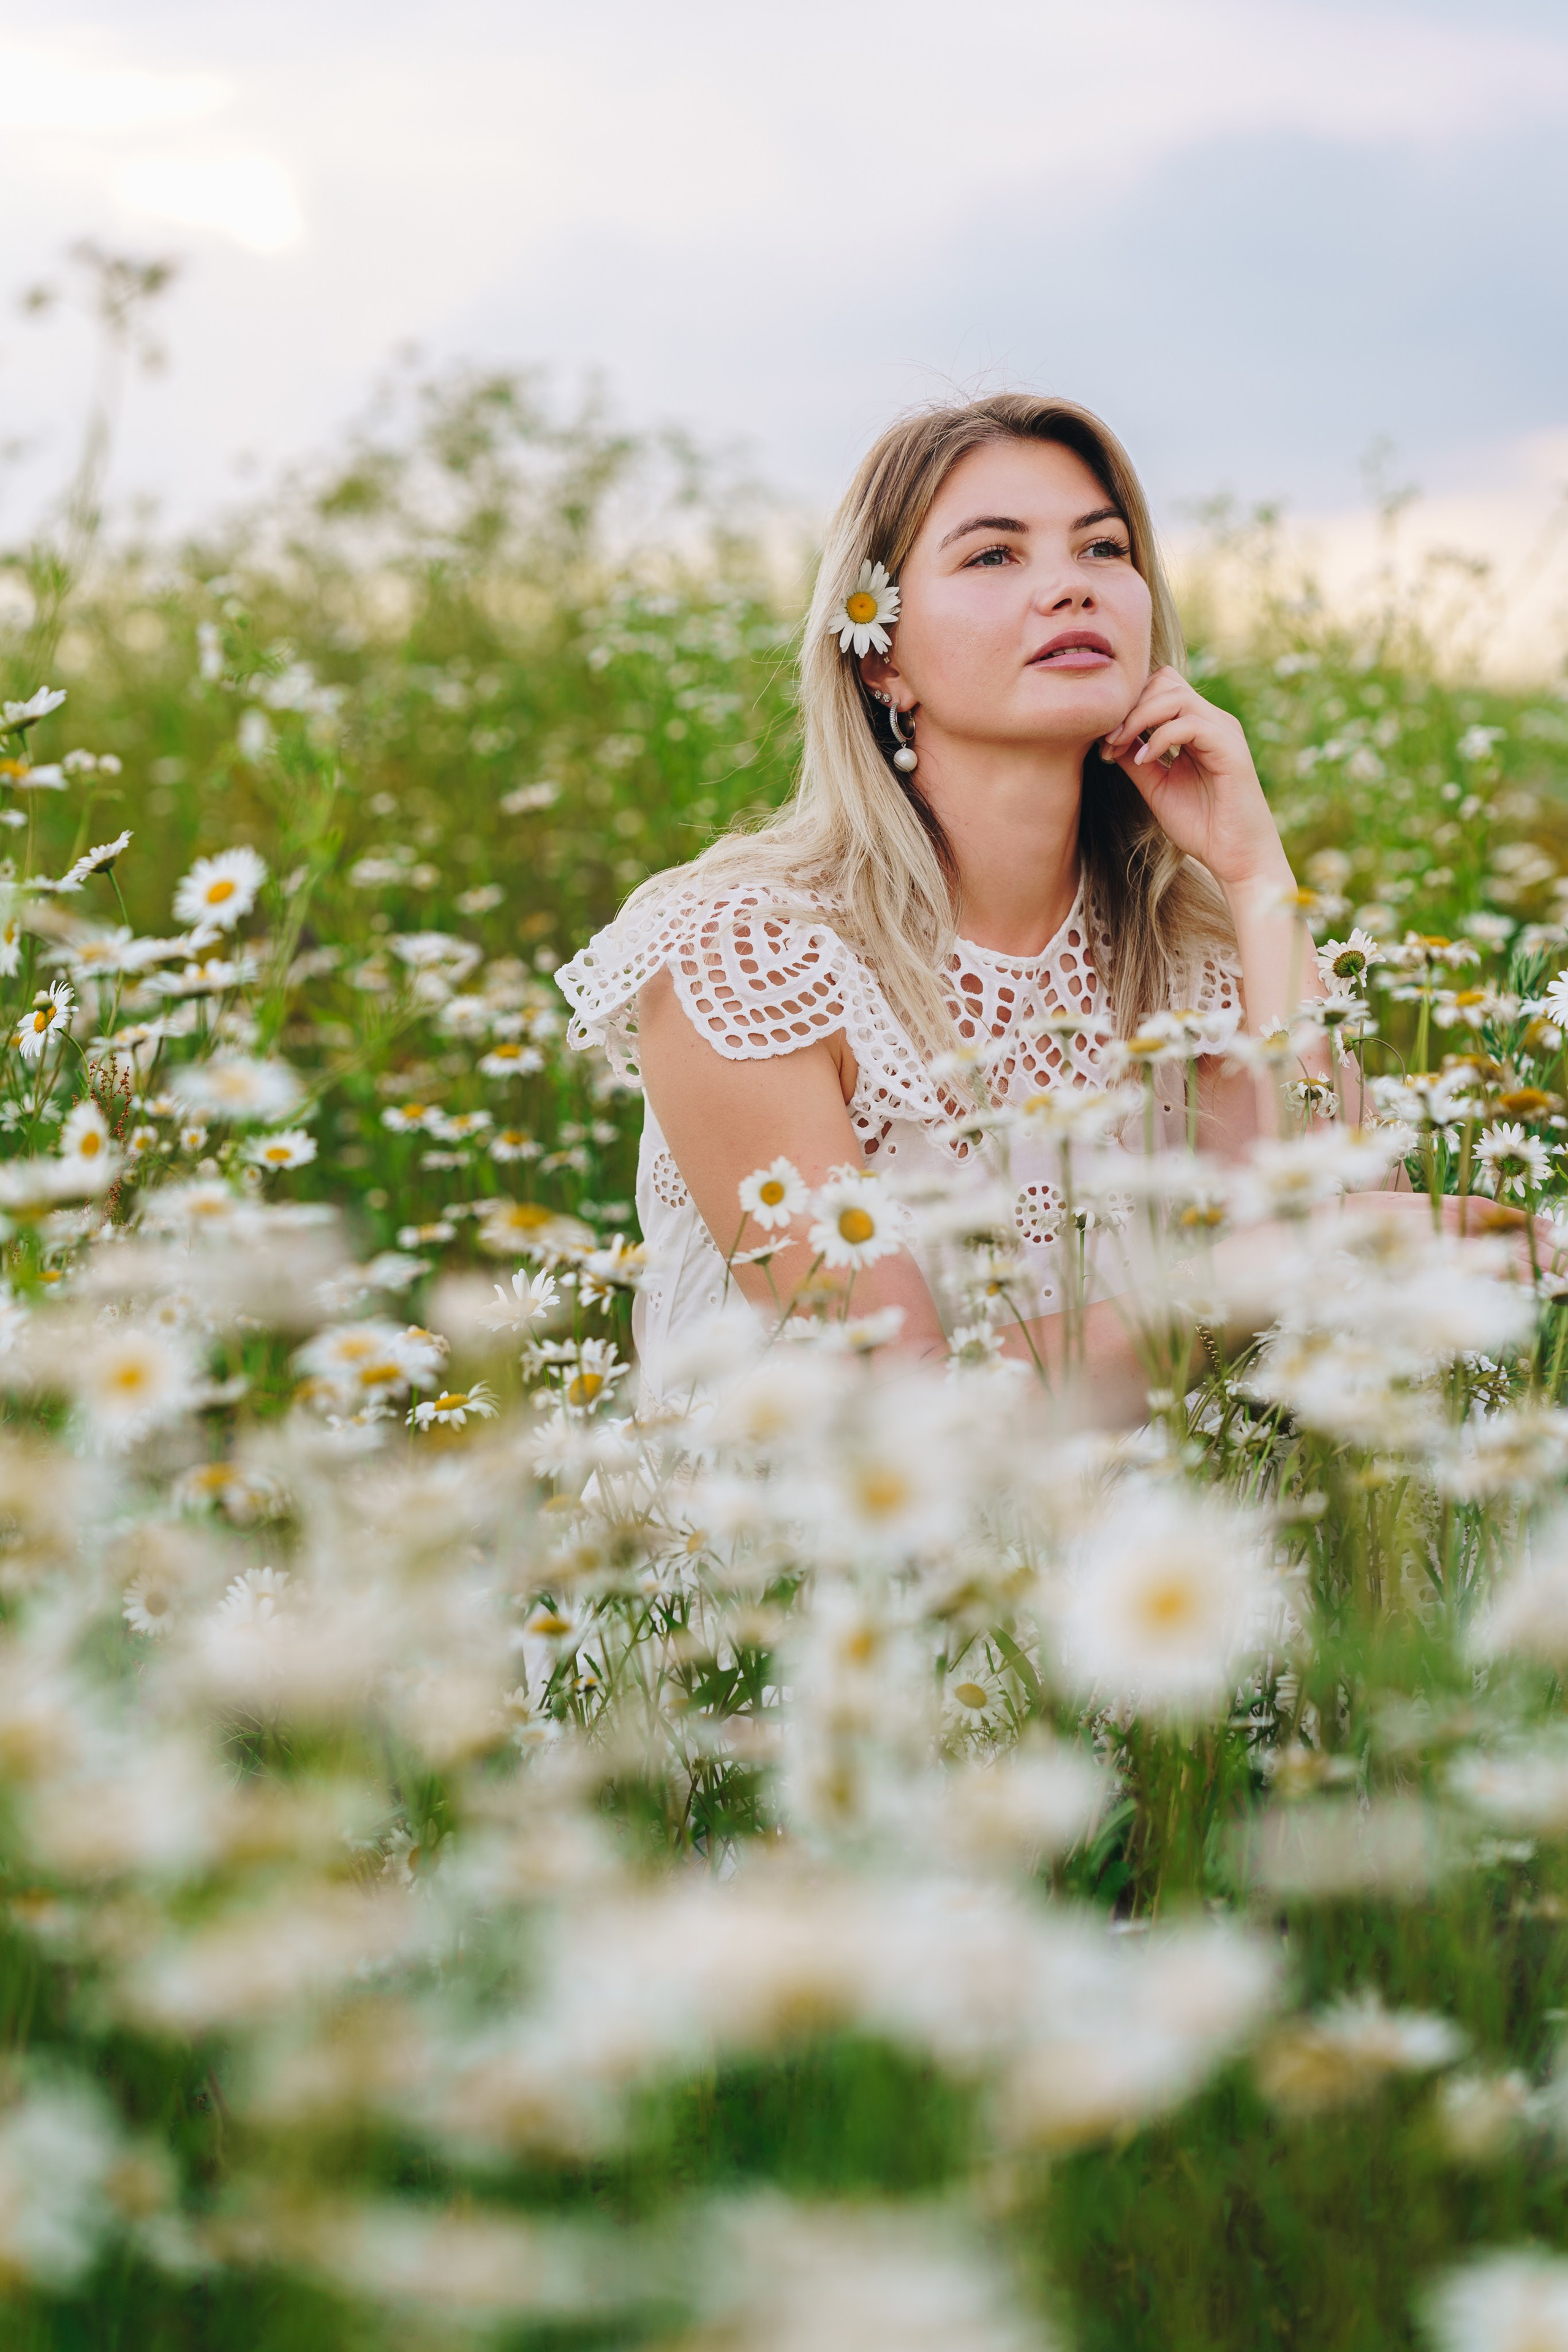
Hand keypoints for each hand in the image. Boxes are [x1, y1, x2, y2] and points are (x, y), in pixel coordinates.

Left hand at [1101, 667, 1290, 904]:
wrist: (1236, 857)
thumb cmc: (1201, 826)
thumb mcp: (1156, 786)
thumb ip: (1135, 758)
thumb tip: (1107, 737)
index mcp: (1196, 727)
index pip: (1160, 688)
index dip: (1128, 706)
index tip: (1104, 741)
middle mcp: (1212, 721)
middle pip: (1165, 681)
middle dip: (1129, 707)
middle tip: (1108, 742)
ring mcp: (1223, 731)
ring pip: (1175, 695)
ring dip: (1138, 718)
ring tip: (1119, 748)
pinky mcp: (1230, 748)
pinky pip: (1189, 723)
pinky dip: (1159, 738)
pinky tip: (1144, 762)